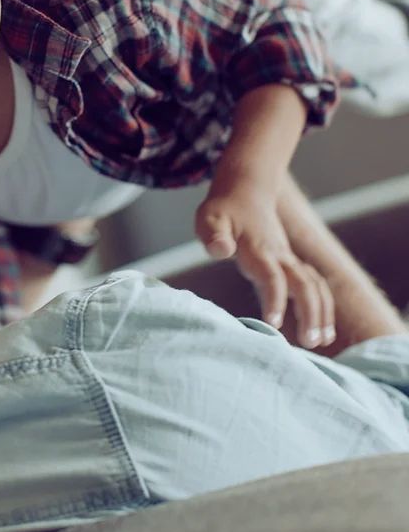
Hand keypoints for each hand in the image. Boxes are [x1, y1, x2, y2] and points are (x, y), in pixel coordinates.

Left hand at [195, 186, 335, 348]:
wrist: (246, 189)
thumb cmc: (223, 209)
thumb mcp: (209, 219)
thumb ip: (214, 235)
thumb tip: (221, 250)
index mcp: (258, 250)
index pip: (272, 278)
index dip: (274, 300)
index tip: (272, 323)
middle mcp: (279, 256)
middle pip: (303, 285)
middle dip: (310, 313)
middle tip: (308, 342)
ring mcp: (288, 259)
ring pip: (314, 286)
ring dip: (321, 312)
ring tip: (320, 342)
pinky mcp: (290, 263)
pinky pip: (313, 284)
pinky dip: (321, 305)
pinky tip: (321, 329)